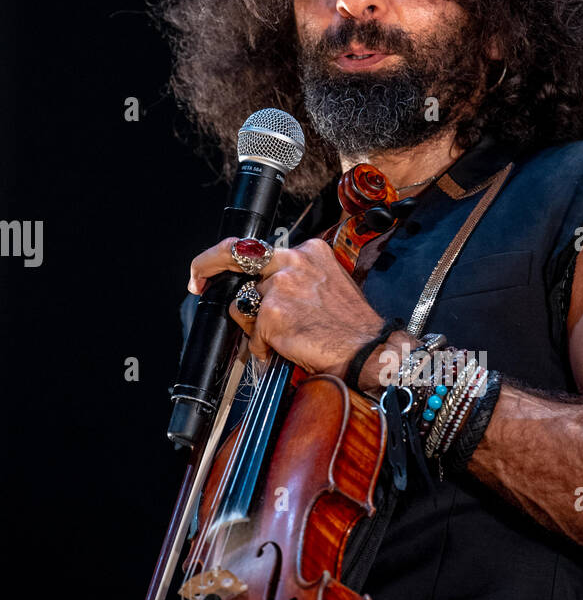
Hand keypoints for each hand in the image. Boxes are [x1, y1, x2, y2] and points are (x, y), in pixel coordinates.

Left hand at [188, 237, 385, 372]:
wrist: (368, 351)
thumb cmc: (353, 327)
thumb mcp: (328, 286)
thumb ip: (297, 279)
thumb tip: (264, 290)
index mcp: (309, 251)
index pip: (260, 248)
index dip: (232, 258)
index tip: (213, 268)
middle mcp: (293, 261)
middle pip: (236, 258)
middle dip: (208, 265)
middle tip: (196, 280)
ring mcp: (281, 286)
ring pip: (242, 305)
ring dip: (256, 327)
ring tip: (285, 338)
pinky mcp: (272, 313)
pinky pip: (252, 335)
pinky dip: (265, 348)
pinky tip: (288, 350)